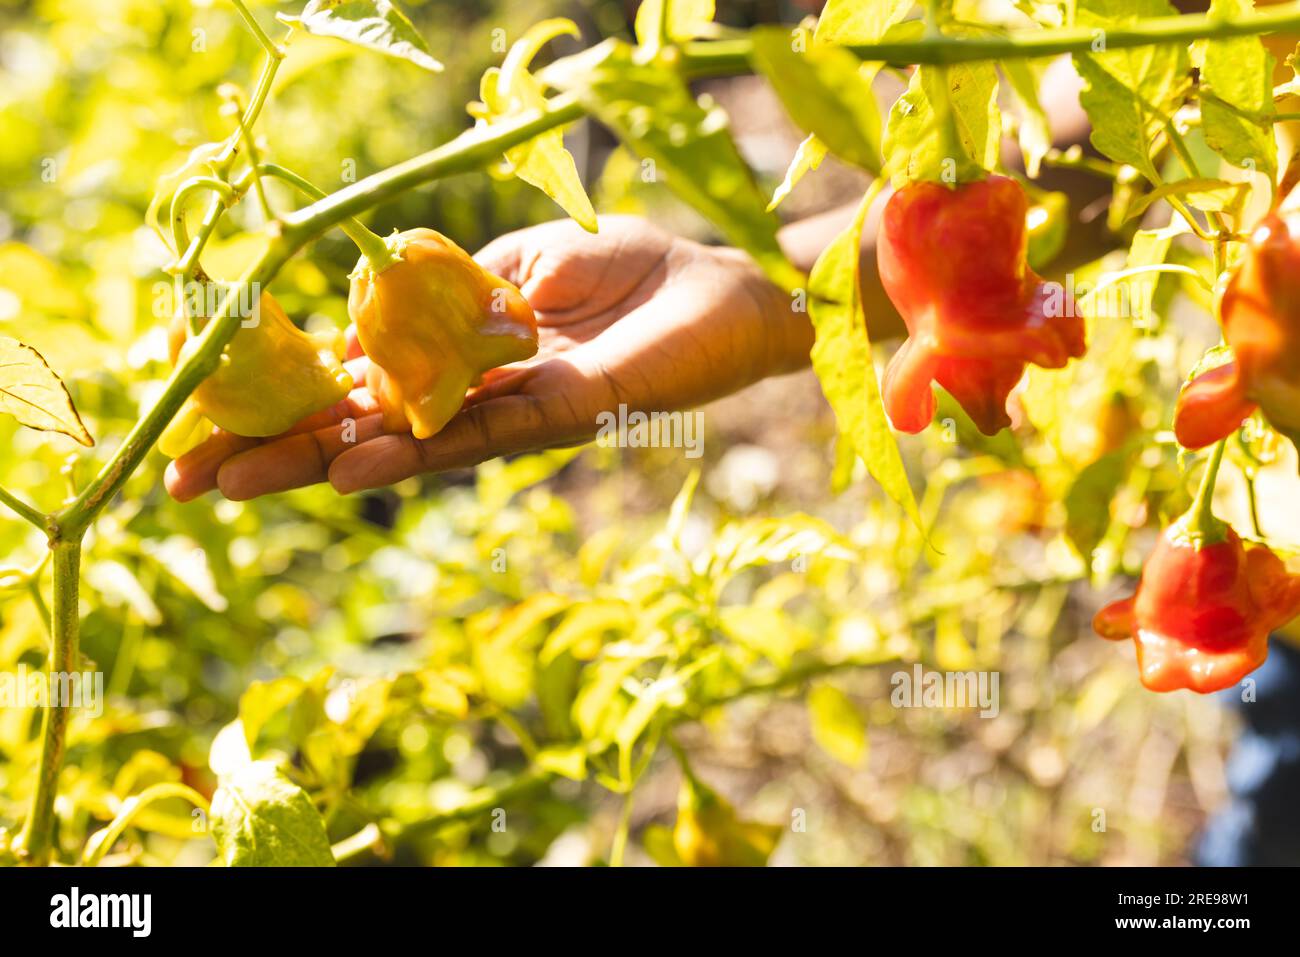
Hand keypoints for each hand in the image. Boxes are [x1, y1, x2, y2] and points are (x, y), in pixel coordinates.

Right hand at [165, 215, 808, 500]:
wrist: (726, 289)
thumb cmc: (632, 270)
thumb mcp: (528, 264)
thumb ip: (459, 291)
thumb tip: (379, 311)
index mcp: (459, 358)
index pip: (358, 385)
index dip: (284, 401)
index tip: (204, 416)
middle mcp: (479, 398)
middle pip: (365, 429)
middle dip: (277, 452)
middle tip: (187, 481)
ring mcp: (518, 413)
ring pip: (408, 446)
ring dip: (324, 463)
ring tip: (241, 481)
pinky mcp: (568, 411)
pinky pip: (484, 433)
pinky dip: (417, 447)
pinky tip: (354, 462)